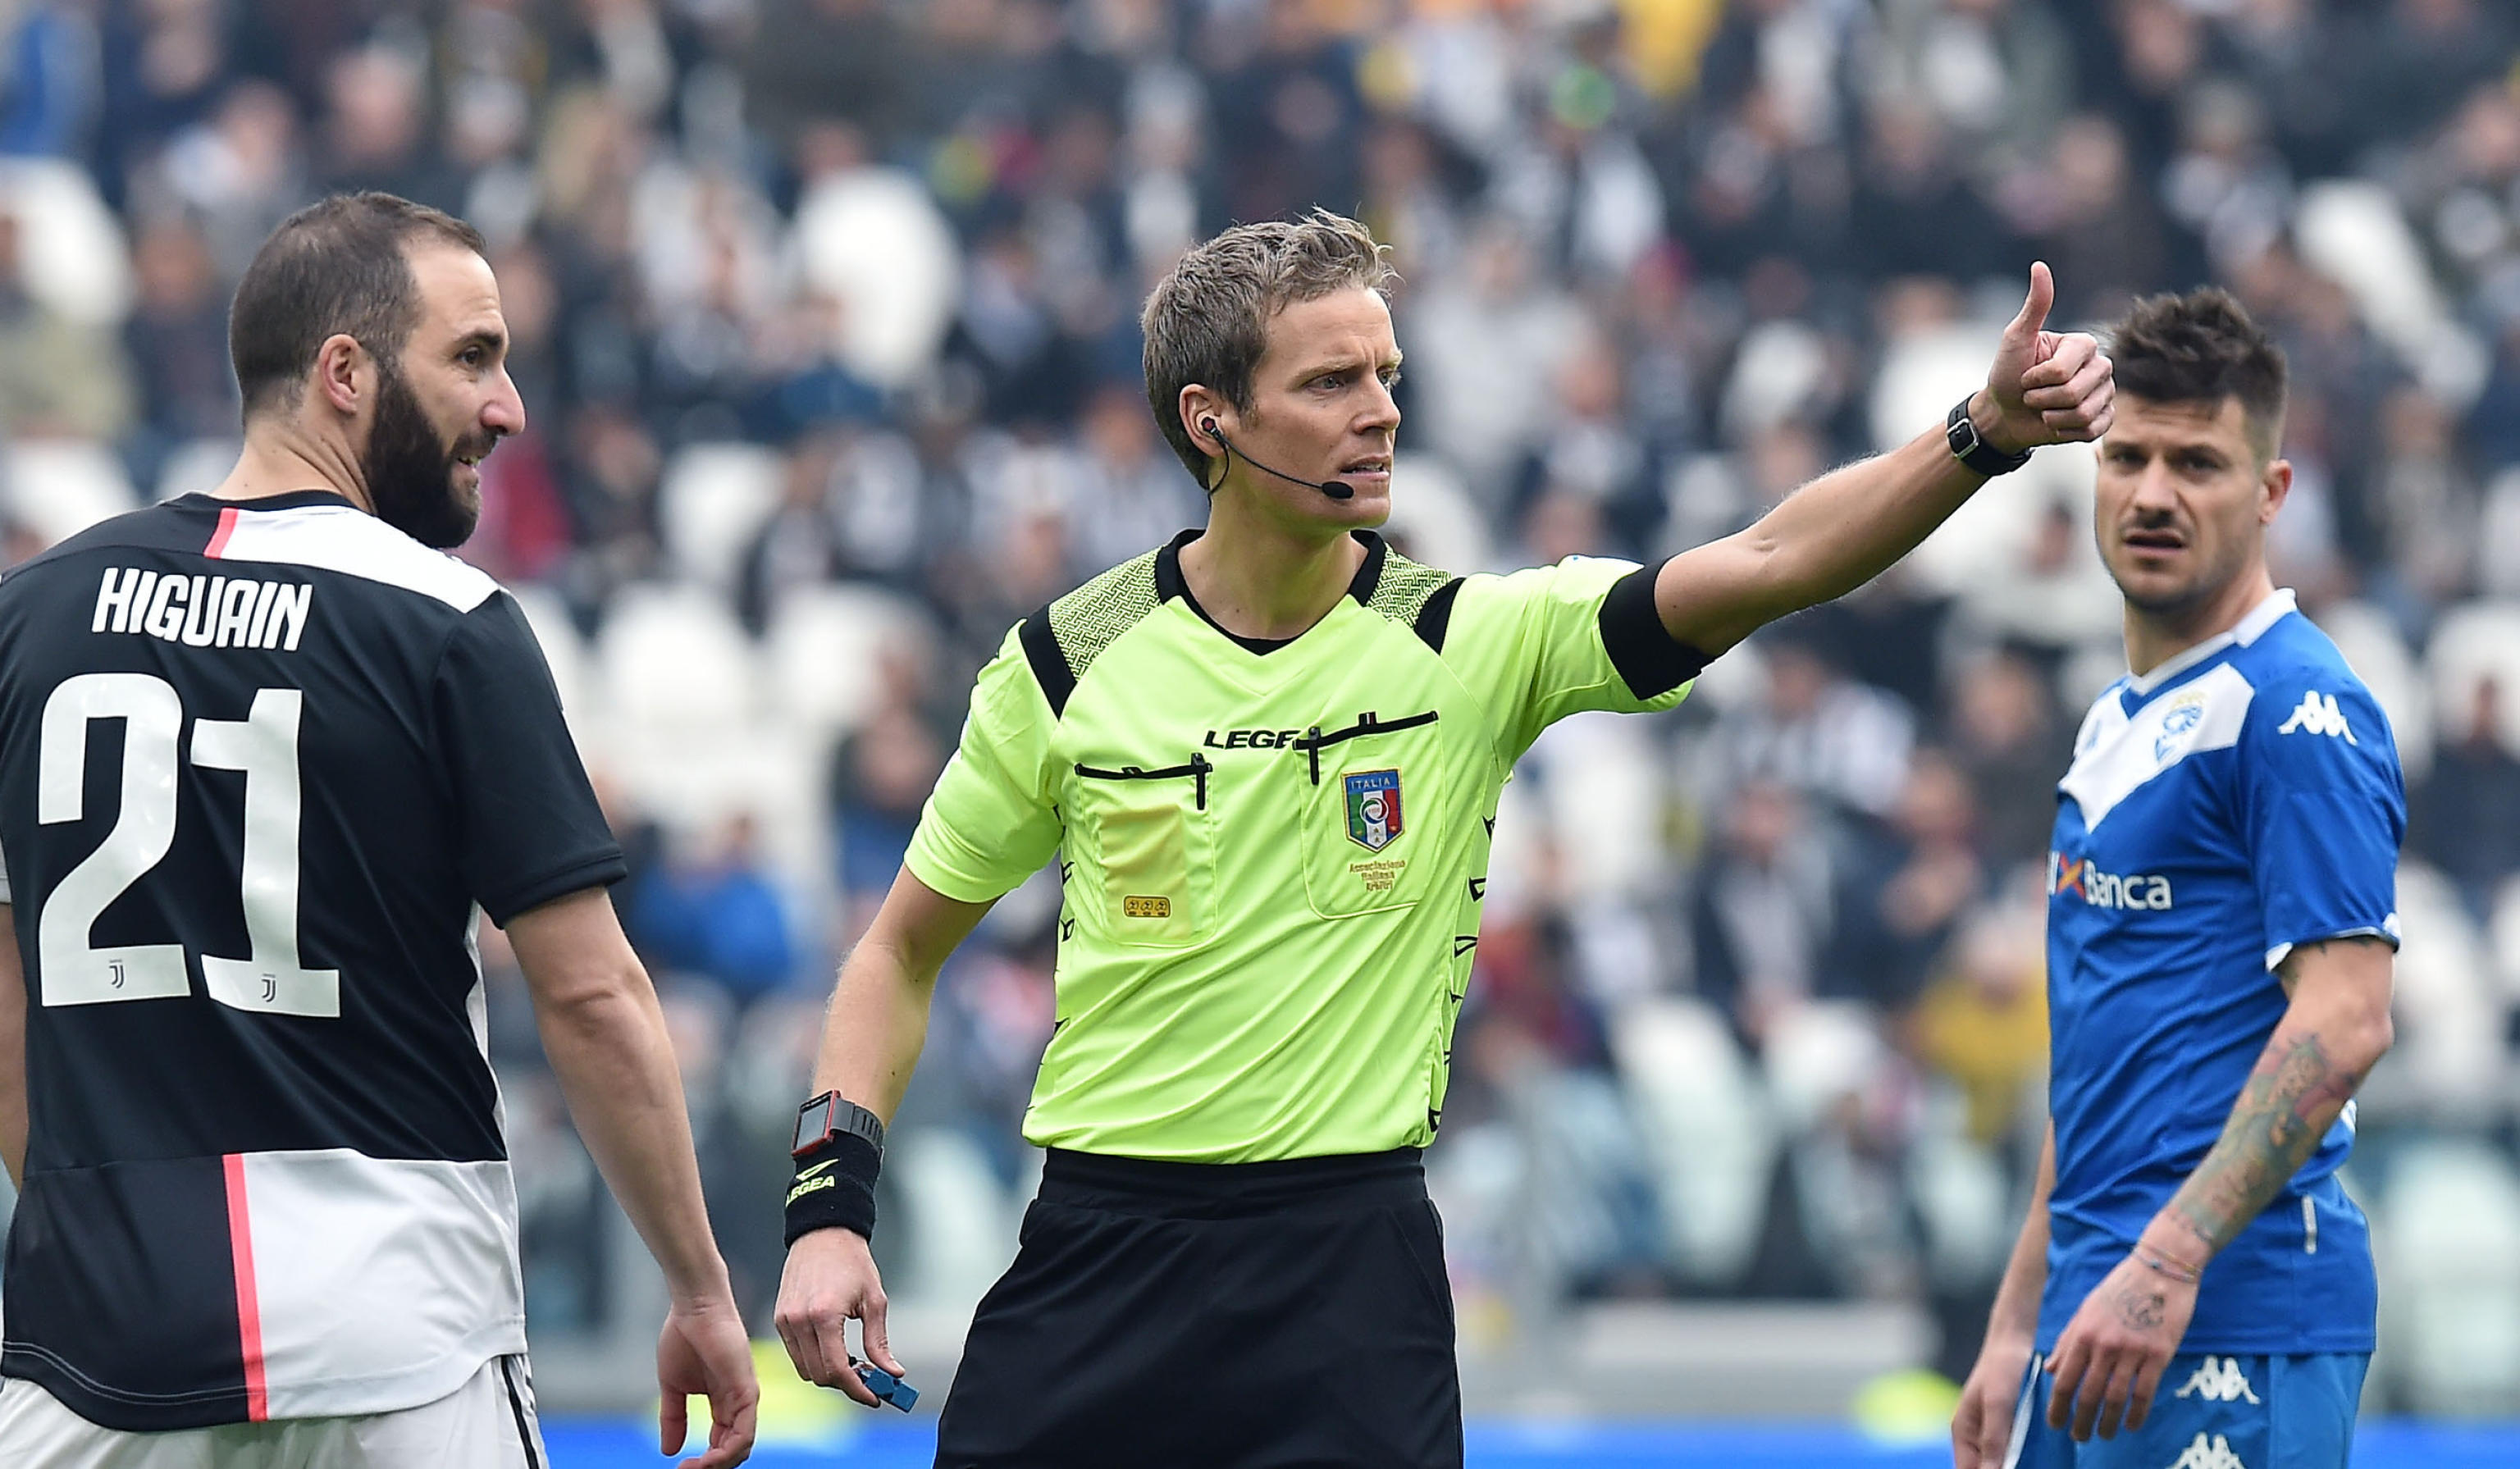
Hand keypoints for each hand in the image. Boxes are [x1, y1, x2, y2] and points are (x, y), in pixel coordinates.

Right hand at [657, 1294, 758, 1467]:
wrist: (693, 1306)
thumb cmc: (685, 1336)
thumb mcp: (673, 1387)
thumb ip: (674, 1418)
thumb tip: (669, 1451)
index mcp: (724, 1402)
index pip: (722, 1444)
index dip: (704, 1462)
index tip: (680, 1468)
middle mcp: (739, 1403)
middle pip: (734, 1450)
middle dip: (711, 1468)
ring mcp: (745, 1397)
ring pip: (742, 1446)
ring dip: (719, 1465)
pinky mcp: (746, 1390)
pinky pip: (745, 1432)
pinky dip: (728, 1452)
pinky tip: (708, 1459)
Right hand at [774, 1227, 906, 1409]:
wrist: (824, 1234)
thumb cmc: (852, 1262)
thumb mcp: (874, 1301)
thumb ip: (879, 1342)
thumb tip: (892, 1373)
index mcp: (824, 1315)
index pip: (837, 1370)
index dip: (858, 1389)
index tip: (875, 1396)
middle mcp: (799, 1320)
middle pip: (820, 1375)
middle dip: (846, 1383)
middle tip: (868, 1380)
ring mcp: (785, 1320)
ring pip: (805, 1369)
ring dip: (829, 1373)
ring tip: (852, 1362)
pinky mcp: (779, 1318)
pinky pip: (795, 1353)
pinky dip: (814, 1359)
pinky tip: (833, 1349)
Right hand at [1952, 1328, 2033, 1468]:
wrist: (2016, 1342)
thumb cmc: (2001, 1369)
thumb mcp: (1997, 1404)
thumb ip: (1993, 1439)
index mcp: (1964, 1433)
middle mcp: (1976, 1437)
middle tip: (2030, 1465)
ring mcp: (1993, 1433)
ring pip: (2002, 1463)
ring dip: (2015, 1466)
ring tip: (2036, 1463)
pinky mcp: (2010, 1428)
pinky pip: (2014, 1452)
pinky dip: (2025, 1459)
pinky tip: (2040, 1459)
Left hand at [1972, 262, 2114, 455]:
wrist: (2004, 413)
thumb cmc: (2007, 373)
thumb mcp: (2016, 338)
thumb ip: (2035, 305)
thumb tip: (2039, 265)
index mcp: (2084, 345)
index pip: (2064, 370)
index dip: (2037, 379)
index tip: (2027, 375)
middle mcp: (2101, 366)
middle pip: (2075, 393)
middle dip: (2042, 399)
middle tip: (2032, 395)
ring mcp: (2106, 394)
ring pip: (2083, 413)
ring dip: (2051, 417)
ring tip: (2043, 409)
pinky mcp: (2104, 419)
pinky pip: (2092, 430)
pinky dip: (2065, 431)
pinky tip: (2056, 423)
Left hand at [2044, 1251, 2196, 1441]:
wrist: (2159, 1269)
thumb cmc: (2120, 1287)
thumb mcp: (2085, 1309)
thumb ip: (2068, 1340)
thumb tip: (2049, 1369)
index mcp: (2082, 1334)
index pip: (2063, 1379)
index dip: (2057, 1406)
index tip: (2054, 1424)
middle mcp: (2104, 1345)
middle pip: (2088, 1394)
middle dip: (2080, 1421)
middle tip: (2078, 1438)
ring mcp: (2132, 1351)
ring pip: (2116, 1398)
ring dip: (2108, 1422)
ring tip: (2104, 1436)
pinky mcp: (2158, 1355)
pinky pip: (2145, 1392)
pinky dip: (2137, 1414)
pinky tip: (2132, 1426)